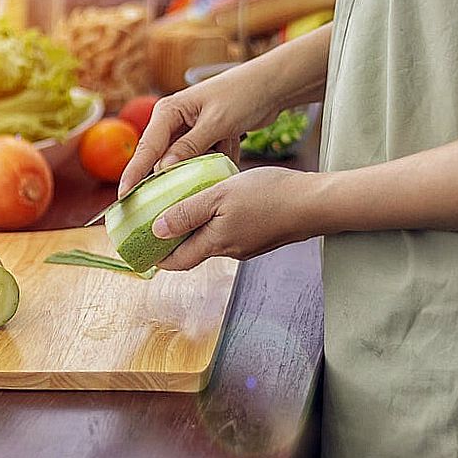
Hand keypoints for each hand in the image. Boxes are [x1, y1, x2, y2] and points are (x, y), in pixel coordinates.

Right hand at [117, 68, 281, 197]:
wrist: (271, 84)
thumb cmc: (243, 95)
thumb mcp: (216, 123)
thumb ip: (190, 146)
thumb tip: (163, 169)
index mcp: (168, 111)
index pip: (147, 148)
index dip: (134, 173)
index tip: (124, 196)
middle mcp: (173, 120)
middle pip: (162, 158)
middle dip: (171, 174)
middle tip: (167, 197)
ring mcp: (188, 130)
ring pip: (185, 161)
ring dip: (203, 163)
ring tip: (220, 149)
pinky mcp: (204, 137)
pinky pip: (202, 159)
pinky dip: (217, 157)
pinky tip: (232, 143)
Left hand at [151, 167, 320, 269]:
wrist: (317, 203)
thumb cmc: (270, 195)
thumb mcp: (220, 195)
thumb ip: (187, 212)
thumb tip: (156, 230)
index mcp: (216, 244)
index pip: (178, 261)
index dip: (157, 258)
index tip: (140, 249)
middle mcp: (230, 251)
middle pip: (193, 251)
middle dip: (174, 240)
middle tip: (157, 220)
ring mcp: (247, 246)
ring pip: (213, 240)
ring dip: (196, 228)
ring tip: (186, 204)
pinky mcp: (261, 237)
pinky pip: (230, 233)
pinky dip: (217, 222)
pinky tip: (219, 202)